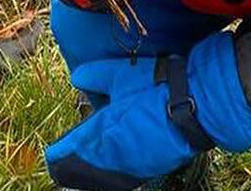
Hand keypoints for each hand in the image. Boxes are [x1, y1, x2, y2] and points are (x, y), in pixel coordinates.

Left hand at [45, 33, 250, 190]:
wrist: (199, 104)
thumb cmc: (157, 87)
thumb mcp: (120, 76)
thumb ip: (93, 76)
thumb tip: (76, 79)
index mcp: (104, 135)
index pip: (75, 149)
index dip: (61, 154)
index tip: (52, 156)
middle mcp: (117, 157)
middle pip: (88, 169)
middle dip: (74, 167)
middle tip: (62, 167)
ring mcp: (137, 165)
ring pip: (107, 175)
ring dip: (94, 171)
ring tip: (83, 171)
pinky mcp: (154, 166)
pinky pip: (126, 174)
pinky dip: (114, 172)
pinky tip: (114, 167)